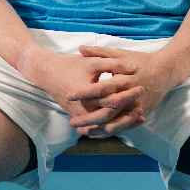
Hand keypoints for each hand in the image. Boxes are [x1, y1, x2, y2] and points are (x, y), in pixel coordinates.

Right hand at [17, 46, 141, 135]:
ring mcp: (80, 116)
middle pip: (110, 116)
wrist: (46, 73)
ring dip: (123, 123)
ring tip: (139, 116)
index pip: (112, 100)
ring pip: (105, 126)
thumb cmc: (69, 65)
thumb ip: (112, 64)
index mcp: (86, 95)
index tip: (141, 87)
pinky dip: (112, 125)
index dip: (128, 95)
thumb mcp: (91, 62)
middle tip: (142, 105)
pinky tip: (125, 120)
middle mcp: (82, 109)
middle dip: (128, 112)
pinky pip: (99, 127)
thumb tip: (133, 67)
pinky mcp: (80, 118)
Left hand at [67, 46, 177, 134]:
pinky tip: (98, 133)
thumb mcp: (120, 54)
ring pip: (116, 122)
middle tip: (72, 122)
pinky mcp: (141, 113)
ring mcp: (137, 106)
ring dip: (99, 129)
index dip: (85, 93)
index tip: (70, 96)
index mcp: (124, 79)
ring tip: (82, 132)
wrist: (166, 70)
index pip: (101, 88)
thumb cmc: (140, 61)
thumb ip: (100, 52)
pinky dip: (111, 130)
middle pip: (107, 110)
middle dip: (89, 118)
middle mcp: (130, 95)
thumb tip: (80, 48)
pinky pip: (124, 125)